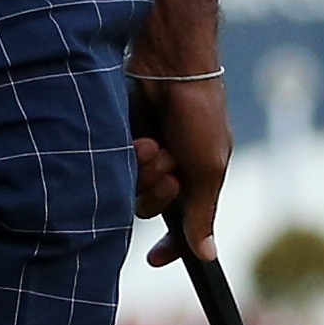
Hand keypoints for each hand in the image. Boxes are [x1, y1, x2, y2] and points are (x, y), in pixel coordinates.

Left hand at [135, 72, 230, 266]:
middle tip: (169, 166)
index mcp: (198, 179)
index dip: (172, 247)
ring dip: (145, 170)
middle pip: (152, 208)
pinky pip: (115, 166)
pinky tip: (139, 137)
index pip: (184, 225)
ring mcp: (145, 154)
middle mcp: (171, 169)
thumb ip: (203, 212)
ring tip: (154, 144)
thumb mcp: (208, 166)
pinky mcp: (122, 139)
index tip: (154, 260)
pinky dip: (129, 155)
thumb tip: (207, 256)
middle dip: (159, 192)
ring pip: (131, 188)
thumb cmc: (199, 113)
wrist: (171, 64)